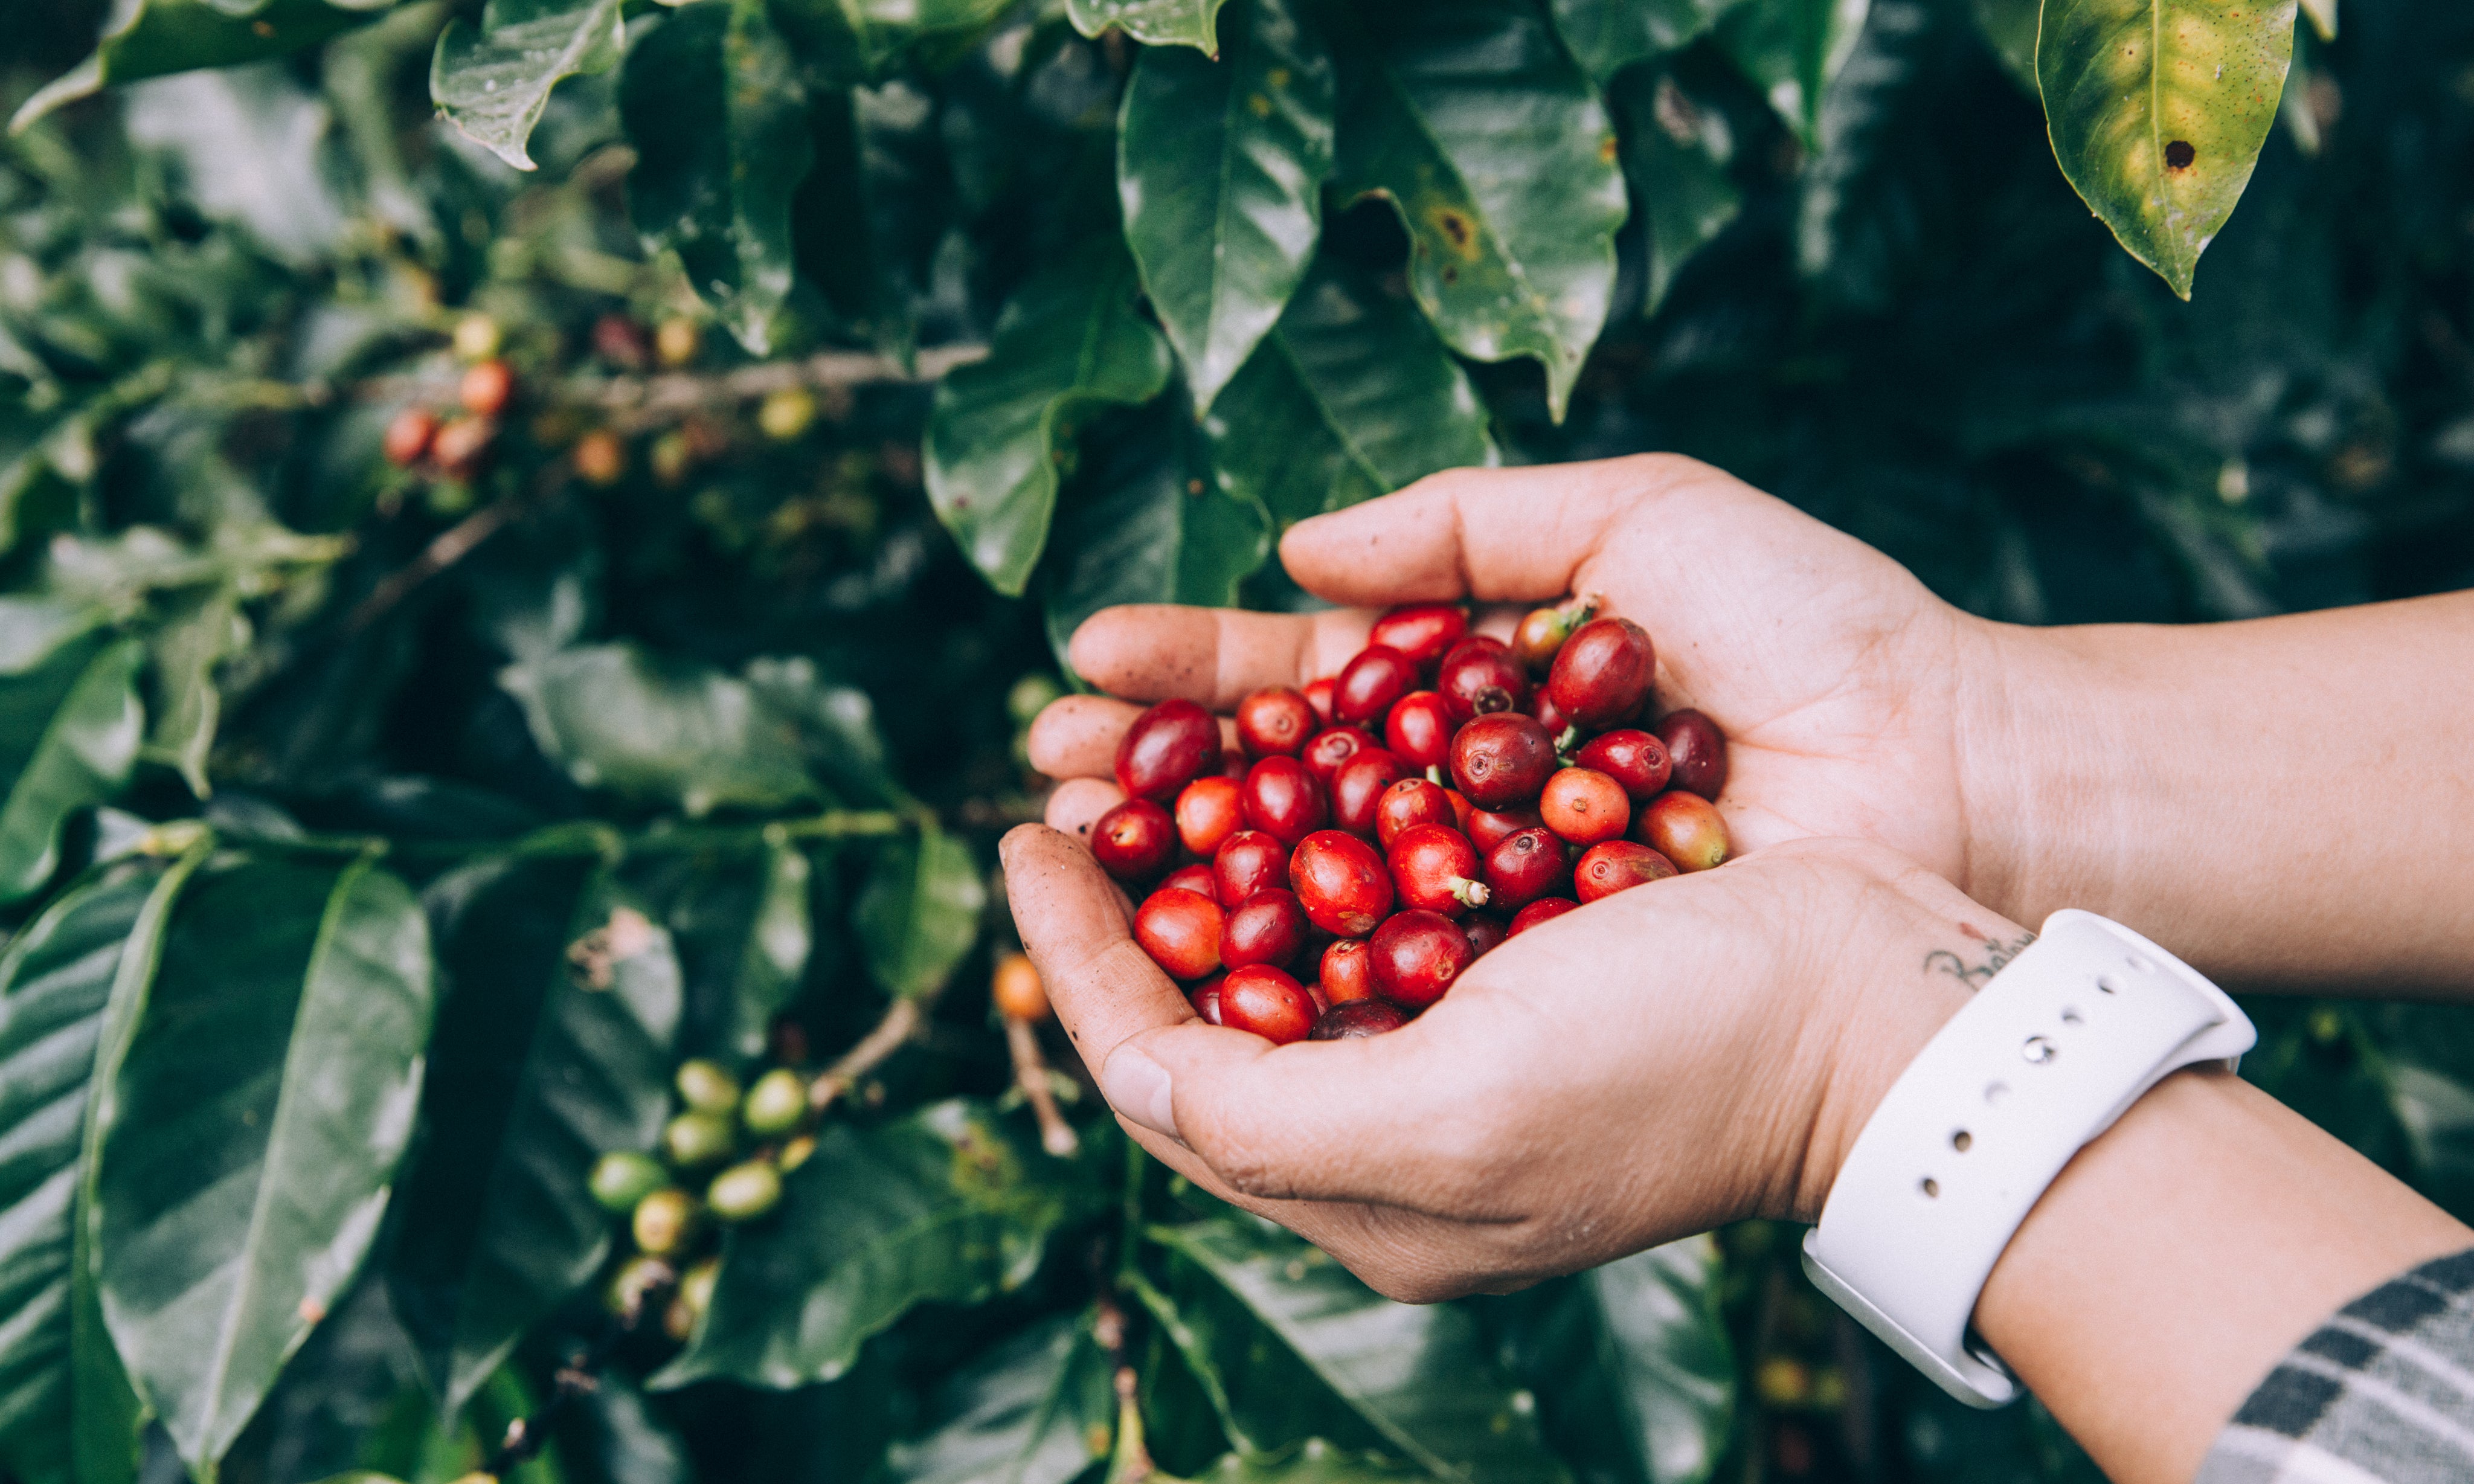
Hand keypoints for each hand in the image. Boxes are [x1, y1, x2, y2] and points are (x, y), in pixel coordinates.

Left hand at [1001, 825, 2008, 1300]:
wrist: (1889, 1012)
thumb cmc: (1686, 1057)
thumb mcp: (1458, 1109)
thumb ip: (1270, 1117)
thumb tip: (1134, 1081)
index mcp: (1373, 1197)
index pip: (1162, 1077)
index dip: (1074, 957)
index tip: (1021, 834)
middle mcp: (1403, 1139)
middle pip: (1206, 1015)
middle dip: (1124, 894)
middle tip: (1062, 775)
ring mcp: (1465, 1060)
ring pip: (1279, 952)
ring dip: (1200, 851)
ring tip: (1139, 757)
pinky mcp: (1522, 985)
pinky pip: (1372, 911)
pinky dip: (1307, 835)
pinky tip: (1281, 759)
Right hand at [1026, 454, 2020, 903]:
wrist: (1955, 769)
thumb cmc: (1815, 636)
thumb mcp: (1641, 521)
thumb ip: (1466, 524)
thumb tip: (1292, 552)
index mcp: (1475, 701)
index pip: (1300, 691)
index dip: (1191, 676)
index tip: (1086, 662)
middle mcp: (1463, 816)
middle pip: (1273, 803)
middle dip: (1151, 782)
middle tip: (1044, 771)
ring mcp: (1495, 921)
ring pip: (1304, 906)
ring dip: (1181, 882)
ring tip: (1071, 848)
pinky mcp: (1535, 1009)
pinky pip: (1387, 993)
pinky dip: (1288, 973)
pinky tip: (1191, 954)